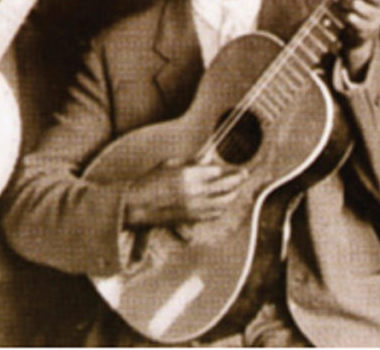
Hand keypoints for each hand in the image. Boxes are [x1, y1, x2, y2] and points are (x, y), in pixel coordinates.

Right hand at [122, 158, 246, 226]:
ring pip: (222, 202)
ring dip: (232, 195)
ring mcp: (193, 207)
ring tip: (237, 190)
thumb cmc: (149, 182)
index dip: (226, 170)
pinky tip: (223, 204)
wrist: (135, 206)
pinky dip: (221, 208)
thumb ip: (189, 163)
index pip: (216, 171)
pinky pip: (213, 214)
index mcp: (187, 174)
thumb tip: (207, 160)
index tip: (233, 168)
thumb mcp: (168, 165)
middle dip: (237, 180)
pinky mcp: (190, 219)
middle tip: (244, 175)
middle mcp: (193, 191)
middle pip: (224, 186)